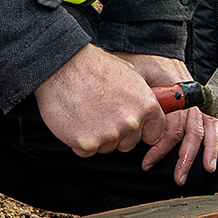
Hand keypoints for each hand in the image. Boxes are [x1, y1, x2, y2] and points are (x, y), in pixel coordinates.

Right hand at [34, 44, 162, 157]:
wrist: (62, 67)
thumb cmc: (94, 67)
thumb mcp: (131, 76)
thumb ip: (142, 100)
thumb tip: (148, 114)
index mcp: (146, 106)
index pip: (154, 133)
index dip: (142, 130)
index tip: (132, 126)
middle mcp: (131, 122)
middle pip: (129, 143)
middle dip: (117, 134)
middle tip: (102, 114)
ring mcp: (110, 135)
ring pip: (107, 148)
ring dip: (98, 137)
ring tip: (87, 112)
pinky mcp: (87, 144)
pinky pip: (87, 151)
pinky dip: (80, 141)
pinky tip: (75, 120)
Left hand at [128, 52, 217, 183]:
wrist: (148, 37)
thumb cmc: (136, 57)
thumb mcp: (130, 75)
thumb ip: (138, 97)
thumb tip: (137, 123)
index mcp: (173, 90)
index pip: (173, 126)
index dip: (162, 147)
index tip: (148, 161)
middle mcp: (189, 94)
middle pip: (194, 130)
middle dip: (188, 157)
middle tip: (180, 177)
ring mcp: (196, 93)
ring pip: (208, 125)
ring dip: (210, 148)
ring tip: (209, 167)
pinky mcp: (197, 92)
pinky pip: (216, 110)